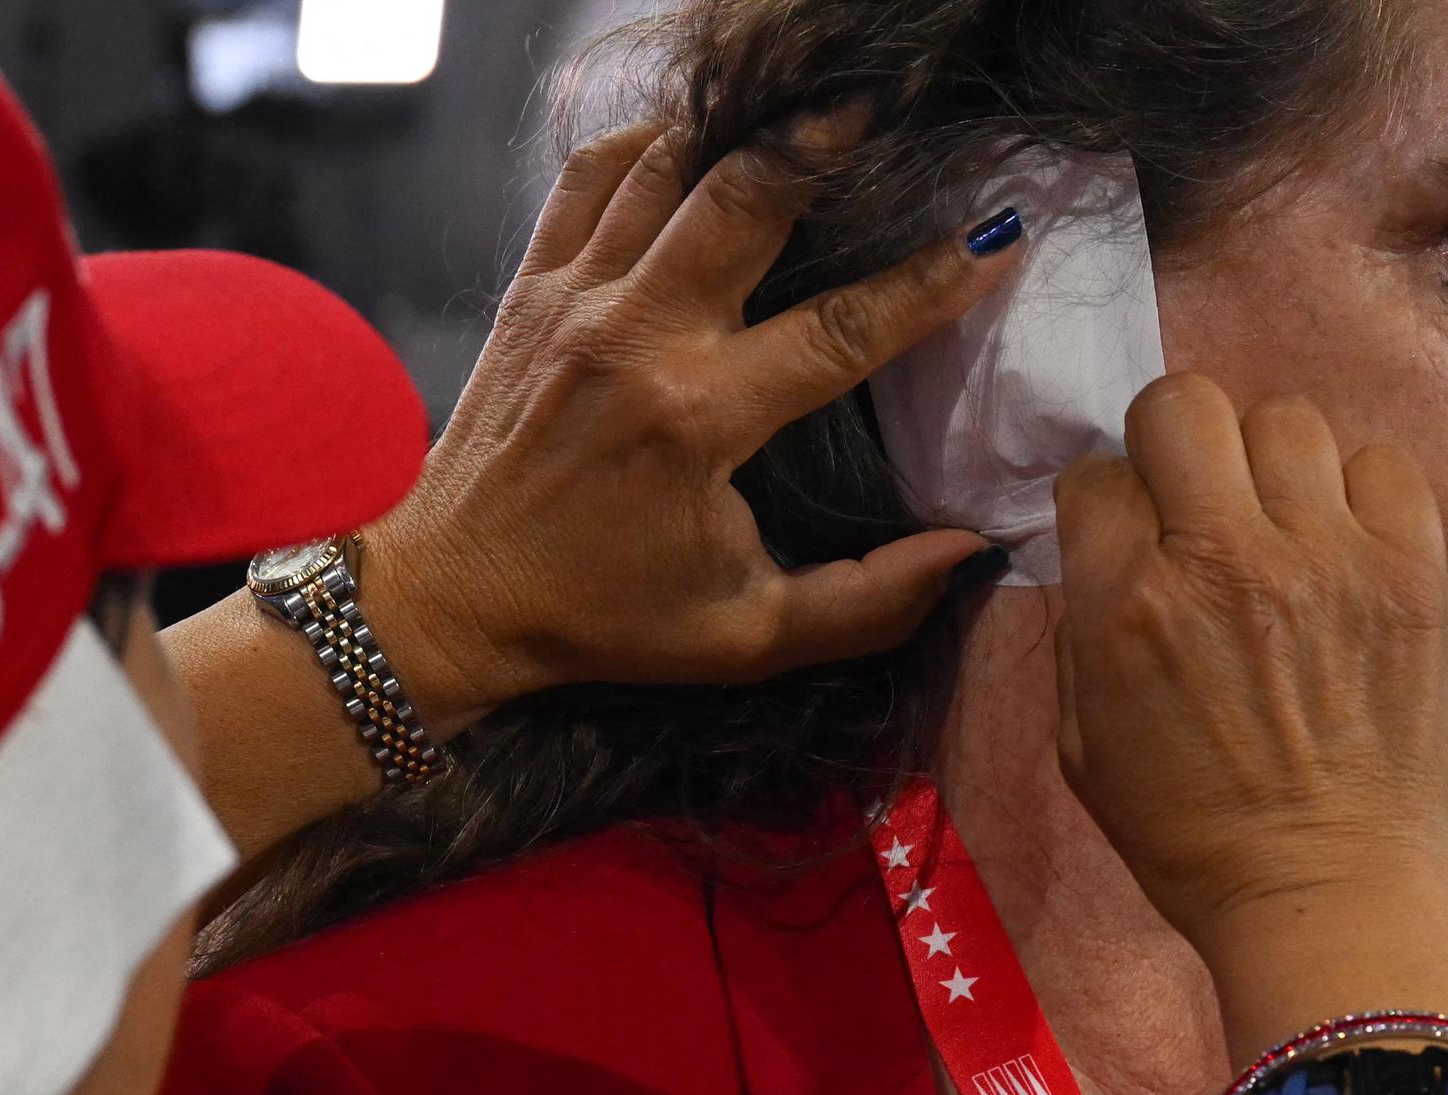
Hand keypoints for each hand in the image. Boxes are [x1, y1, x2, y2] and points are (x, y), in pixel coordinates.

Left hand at [363, 110, 1020, 721]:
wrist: (451, 597)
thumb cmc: (601, 618)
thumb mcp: (744, 638)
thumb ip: (868, 603)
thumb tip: (971, 552)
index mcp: (697, 421)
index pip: (843, 331)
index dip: (932, 283)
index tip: (996, 240)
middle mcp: (635, 339)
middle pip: (745, 198)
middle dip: (822, 140)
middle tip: (884, 102)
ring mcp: (575, 301)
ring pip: (668, 167)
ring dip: (743, 128)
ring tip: (807, 105)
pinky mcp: (531, 288)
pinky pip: (590, 177)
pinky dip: (647, 142)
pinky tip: (698, 138)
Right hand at [1052, 376, 1447, 1049]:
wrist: (1328, 891)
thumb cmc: (1191, 834)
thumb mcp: (1083, 743)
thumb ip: (1084, 629)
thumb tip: (1104, 549)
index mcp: (1128, 607)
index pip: (1096, 475)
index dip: (1106, 503)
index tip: (1129, 537)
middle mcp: (1222, 560)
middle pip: (1182, 405)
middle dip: (1173, 445)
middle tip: (1194, 501)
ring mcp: (1327, 557)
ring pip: (1283, 419)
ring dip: (1267, 464)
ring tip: (1279, 522)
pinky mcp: (1411, 570)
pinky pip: (1380, 462)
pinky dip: (1355, 490)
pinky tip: (1344, 544)